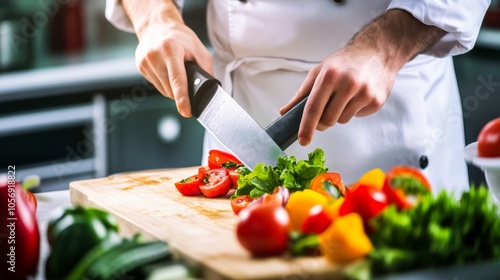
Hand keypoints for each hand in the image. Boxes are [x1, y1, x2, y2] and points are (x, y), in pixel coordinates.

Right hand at [124, 0, 212, 116]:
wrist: (158, 25)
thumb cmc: (180, 37)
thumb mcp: (199, 49)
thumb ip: (207, 70)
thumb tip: (210, 90)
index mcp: (170, 49)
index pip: (177, 80)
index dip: (182, 99)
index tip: (186, 112)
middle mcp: (154, 55)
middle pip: (170, 88)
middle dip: (181, 91)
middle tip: (187, 79)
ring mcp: (144, 61)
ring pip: (163, 90)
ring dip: (172, 88)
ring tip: (175, 72)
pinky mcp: (140, 66)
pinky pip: (156, 85)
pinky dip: (164, 83)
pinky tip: (166, 71)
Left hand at [280, 46, 395, 145]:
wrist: (377, 52)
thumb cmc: (344, 62)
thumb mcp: (320, 71)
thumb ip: (302, 94)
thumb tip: (285, 112)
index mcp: (330, 76)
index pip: (314, 108)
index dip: (306, 127)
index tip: (303, 140)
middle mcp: (348, 84)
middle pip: (328, 120)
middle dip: (322, 121)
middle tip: (325, 111)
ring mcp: (364, 93)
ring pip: (342, 120)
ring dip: (339, 114)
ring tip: (345, 96)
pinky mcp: (376, 100)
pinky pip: (357, 116)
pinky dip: (354, 110)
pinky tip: (358, 95)